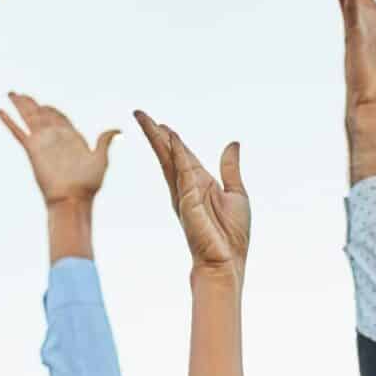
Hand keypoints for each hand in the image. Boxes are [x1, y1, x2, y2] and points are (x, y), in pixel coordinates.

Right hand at [0, 92, 118, 206]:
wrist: (72, 199)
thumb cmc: (88, 184)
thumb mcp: (100, 159)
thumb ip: (104, 141)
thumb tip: (117, 129)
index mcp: (70, 138)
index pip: (59, 118)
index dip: (51, 110)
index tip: (44, 105)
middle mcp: (54, 137)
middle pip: (40, 114)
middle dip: (30, 103)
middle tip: (18, 94)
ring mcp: (42, 142)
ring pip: (28, 117)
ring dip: (19, 105)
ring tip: (11, 93)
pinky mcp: (32, 149)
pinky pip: (18, 131)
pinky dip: (8, 121)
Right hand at [134, 111, 248, 274]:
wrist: (227, 262)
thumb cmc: (232, 235)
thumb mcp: (236, 193)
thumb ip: (230, 168)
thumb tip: (232, 144)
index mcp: (198, 184)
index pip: (181, 155)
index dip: (171, 139)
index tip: (160, 123)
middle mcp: (186, 187)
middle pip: (167, 153)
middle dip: (154, 132)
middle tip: (139, 113)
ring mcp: (184, 193)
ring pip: (167, 158)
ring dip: (157, 137)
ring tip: (144, 119)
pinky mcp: (188, 201)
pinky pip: (183, 171)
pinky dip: (178, 153)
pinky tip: (172, 137)